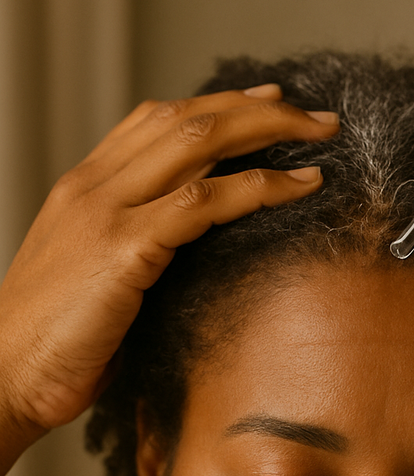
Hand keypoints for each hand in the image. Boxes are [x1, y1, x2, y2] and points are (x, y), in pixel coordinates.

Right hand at [0, 86, 338, 456]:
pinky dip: (260, 187)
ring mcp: (106, 212)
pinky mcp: (123, 249)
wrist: (5, 374)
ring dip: (269, 134)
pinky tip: (300, 187)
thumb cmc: (55, 345)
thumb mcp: (95, 280)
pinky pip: (204, 202)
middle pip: (186, 118)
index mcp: (84, 188)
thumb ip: (136, 251)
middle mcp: (93, 186)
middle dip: (259, 109)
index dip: (219, 105)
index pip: (156, 119)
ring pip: (199, 143)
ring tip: (321, 138)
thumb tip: (190, 254)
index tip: (267, 101)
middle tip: (316, 117)